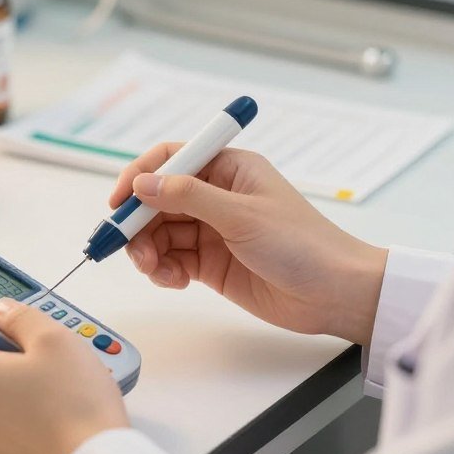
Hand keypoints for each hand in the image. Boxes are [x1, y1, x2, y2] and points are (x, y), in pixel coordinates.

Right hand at [111, 146, 387, 344]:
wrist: (334, 294)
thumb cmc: (303, 244)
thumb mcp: (242, 215)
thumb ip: (189, 197)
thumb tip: (144, 184)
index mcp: (228, 168)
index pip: (171, 159)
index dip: (140, 176)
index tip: (120, 200)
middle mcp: (217, 195)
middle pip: (158, 199)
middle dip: (138, 222)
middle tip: (126, 245)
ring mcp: (212, 230)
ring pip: (160, 232)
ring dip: (147, 249)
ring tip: (154, 269)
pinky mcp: (211, 263)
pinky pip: (171, 259)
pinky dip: (163, 269)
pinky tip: (172, 280)